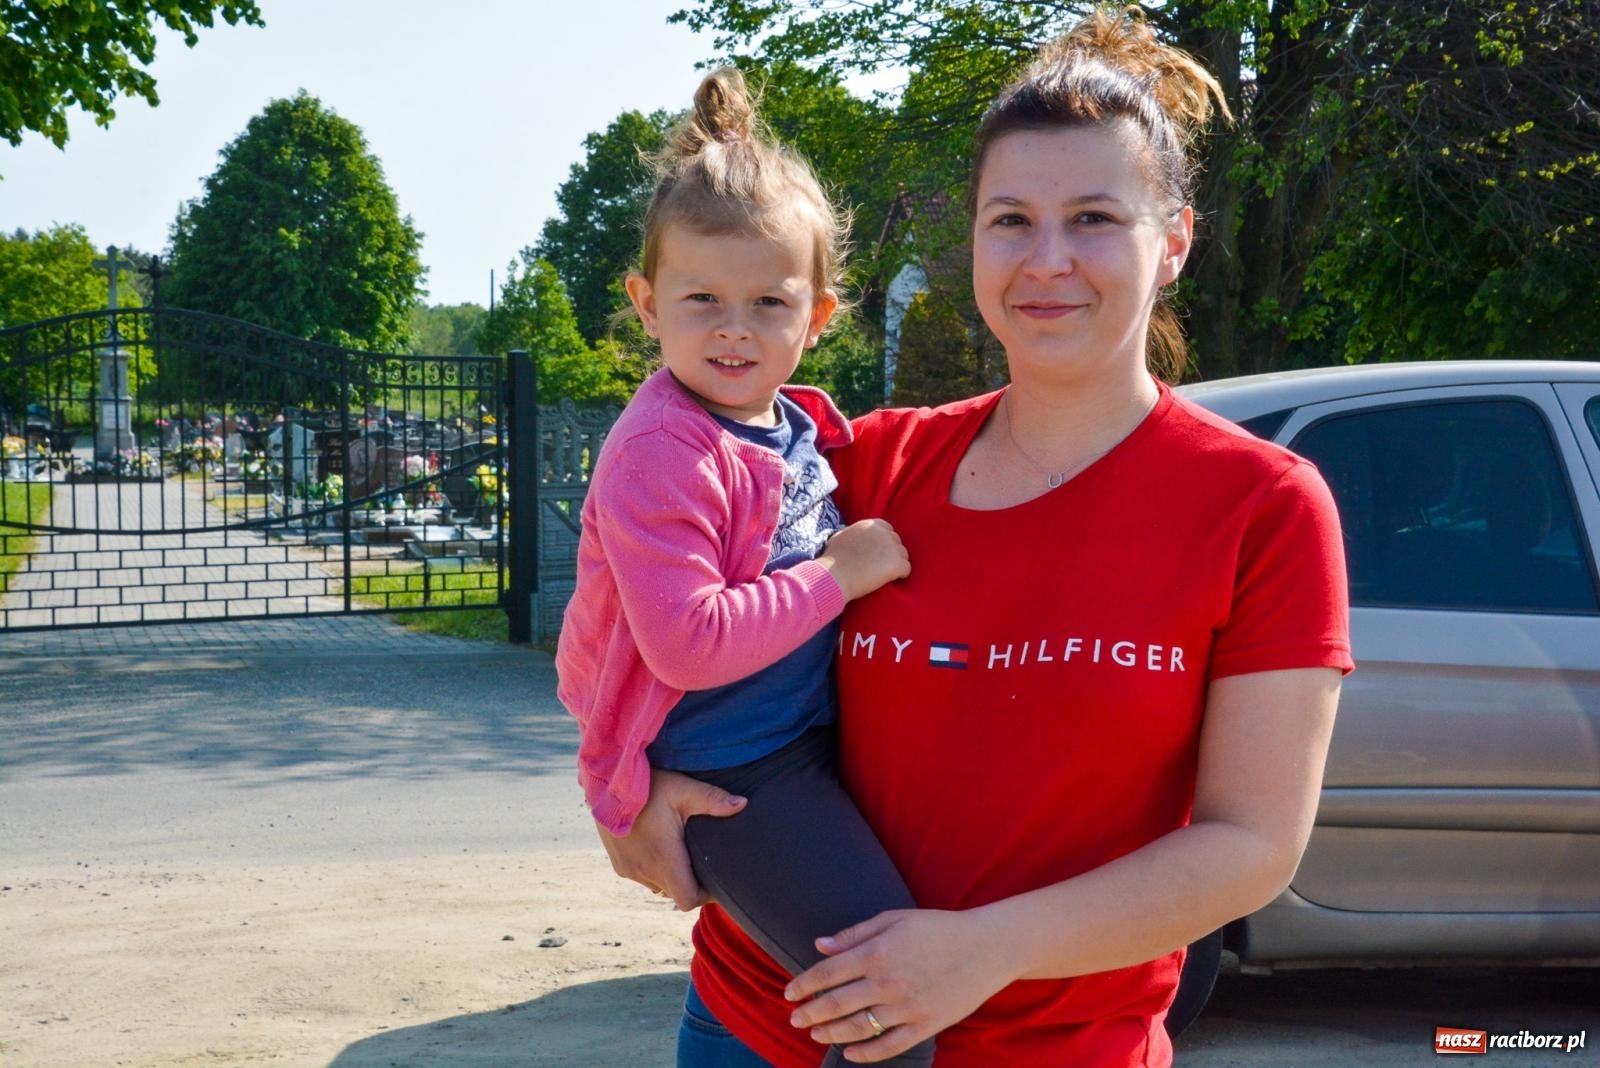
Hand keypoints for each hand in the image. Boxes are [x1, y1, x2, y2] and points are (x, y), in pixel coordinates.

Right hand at [594, 768, 745, 910]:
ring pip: (659, 886)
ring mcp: (629, 870)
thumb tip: (743, 804)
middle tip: (702, 861)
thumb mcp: (682, 788)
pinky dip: (654, 870)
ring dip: (671, 876)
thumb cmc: (646, 785)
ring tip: (681, 852)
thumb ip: (713, 799)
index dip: (705, 896)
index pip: (688, 900)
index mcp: (664, 858)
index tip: (715, 881)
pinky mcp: (619, 865)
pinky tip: (659, 847)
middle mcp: (644, 870)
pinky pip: (643, 877)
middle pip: (676, 893)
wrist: (605, 784)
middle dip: (690, 883)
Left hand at [783, 909, 1013, 1061]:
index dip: (803, 985)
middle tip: (794, 1019)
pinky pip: (889, 1047)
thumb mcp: (894, 918)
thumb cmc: (937, 928)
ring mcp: (907, 1008)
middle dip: (810, 1014)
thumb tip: (819, 945)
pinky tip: (848, 1052)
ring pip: (858, 1028)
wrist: (986, 948)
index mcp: (877, 953)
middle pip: (837, 1004)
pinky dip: (865, 1053)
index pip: (828, 974)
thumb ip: (854, 934)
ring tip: (816, 1034)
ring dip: (831, 1034)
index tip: (788, 993)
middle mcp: (888, 983)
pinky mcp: (925, 1026)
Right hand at [817, 519, 910, 600]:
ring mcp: (892, 548)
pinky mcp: (897, 564)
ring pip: (903, 555)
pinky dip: (900, 576)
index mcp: (871, 525)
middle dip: (890, 553)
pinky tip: (890, 580)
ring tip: (883, 575)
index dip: (883, 542)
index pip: (887, 529)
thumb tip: (852, 535)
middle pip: (896, 542)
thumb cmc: (832, 560)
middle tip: (880, 566)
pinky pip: (906, 569)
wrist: (835, 576)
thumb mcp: (839, 537)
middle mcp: (884, 533)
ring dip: (896, 564)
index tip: (877, 553)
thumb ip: (852, 533)